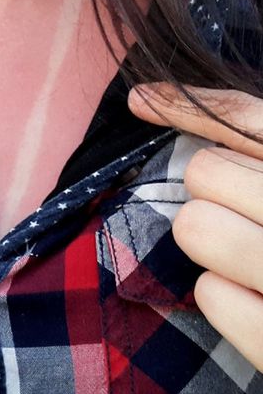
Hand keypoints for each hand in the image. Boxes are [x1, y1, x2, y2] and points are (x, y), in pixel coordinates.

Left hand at [128, 83, 262, 371]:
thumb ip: (252, 134)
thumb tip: (141, 96)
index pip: (244, 118)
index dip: (184, 106)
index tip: (141, 100)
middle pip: (204, 172)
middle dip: (215, 187)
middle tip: (246, 209)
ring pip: (195, 226)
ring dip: (210, 235)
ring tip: (248, 251)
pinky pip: (210, 292)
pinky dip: (222, 294)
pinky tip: (254, 297)